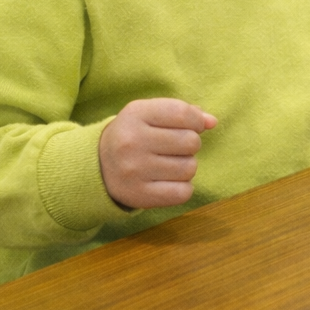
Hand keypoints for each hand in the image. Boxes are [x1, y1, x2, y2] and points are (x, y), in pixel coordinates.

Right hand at [98, 98, 216, 209]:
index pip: (183, 113)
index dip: (196, 121)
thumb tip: (212, 122)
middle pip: (190, 142)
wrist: (97, 166)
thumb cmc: (134, 134)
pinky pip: (183, 193)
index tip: (192, 126)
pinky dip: (183, 188)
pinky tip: (169, 181)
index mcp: (136, 114)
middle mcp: (132, 141)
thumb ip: (183, 113)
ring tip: (170, 164)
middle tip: (175, 148)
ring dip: (187, 166)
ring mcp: (134, 170)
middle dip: (190, 144)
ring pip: (189, 168)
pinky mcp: (138, 195)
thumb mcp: (150, 114)